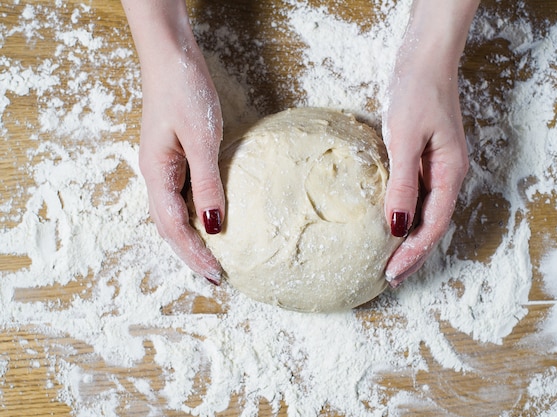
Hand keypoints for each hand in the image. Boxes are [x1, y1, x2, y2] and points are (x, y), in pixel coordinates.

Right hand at [123, 0, 223, 282]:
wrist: (172, 57)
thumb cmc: (184, 92)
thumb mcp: (201, 139)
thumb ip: (208, 184)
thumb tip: (215, 227)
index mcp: (157, 174)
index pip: (174, 228)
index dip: (194, 255)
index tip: (216, 276)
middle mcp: (155, 176)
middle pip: (169, 227)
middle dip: (190, 254)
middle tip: (215, 277)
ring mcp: (163, 167)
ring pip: (174, 214)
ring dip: (191, 239)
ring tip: (211, 259)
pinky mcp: (174, 157)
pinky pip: (182, 196)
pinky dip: (195, 216)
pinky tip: (209, 221)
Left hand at [382, 0, 477, 286]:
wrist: (424, 59)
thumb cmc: (417, 92)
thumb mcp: (405, 137)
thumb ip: (402, 183)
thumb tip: (397, 227)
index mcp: (450, 173)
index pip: (433, 225)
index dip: (414, 253)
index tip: (392, 274)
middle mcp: (448, 175)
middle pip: (433, 225)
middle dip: (414, 255)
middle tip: (391, 279)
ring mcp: (437, 168)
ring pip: (426, 214)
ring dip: (409, 240)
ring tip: (390, 262)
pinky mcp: (425, 159)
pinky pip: (417, 197)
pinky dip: (406, 217)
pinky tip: (392, 225)